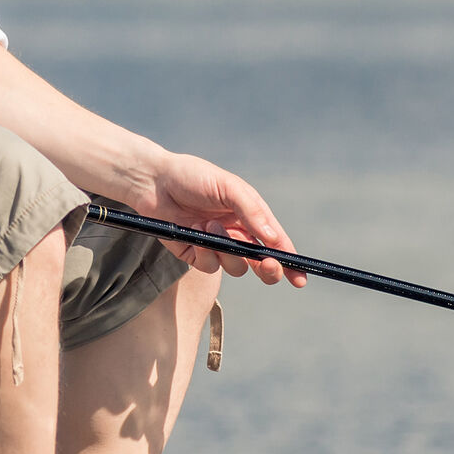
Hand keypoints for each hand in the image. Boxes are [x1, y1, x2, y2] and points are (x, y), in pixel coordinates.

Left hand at [142, 152, 304, 286]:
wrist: (153, 182)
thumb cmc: (192, 176)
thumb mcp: (227, 187)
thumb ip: (252, 212)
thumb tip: (273, 239)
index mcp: (249, 215)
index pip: (275, 242)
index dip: (289, 260)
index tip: (300, 277)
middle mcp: (235, 233)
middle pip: (261, 264)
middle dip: (268, 269)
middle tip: (268, 266)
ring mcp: (216, 246)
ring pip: (236, 268)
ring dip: (228, 252)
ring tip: (209, 226)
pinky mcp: (195, 255)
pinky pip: (210, 266)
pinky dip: (206, 254)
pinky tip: (196, 235)